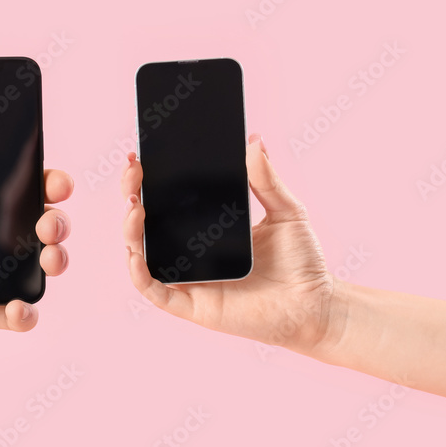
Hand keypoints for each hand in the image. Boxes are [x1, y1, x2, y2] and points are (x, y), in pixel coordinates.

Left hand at [0, 78, 72, 351]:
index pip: (19, 188)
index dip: (47, 183)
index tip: (57, 180)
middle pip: (39, 226)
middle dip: (59, 222)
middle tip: (49, 223)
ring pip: (36, 268)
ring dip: (56, 262)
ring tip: (49, 260)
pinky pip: (13, 315)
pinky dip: (26, 315)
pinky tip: (19, 309)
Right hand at [122, 135, 333, 353]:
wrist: (316, 304)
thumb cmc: (301, 263)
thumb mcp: (285, 212)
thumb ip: (267, 179)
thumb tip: (255, 141)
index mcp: (206, 229)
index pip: (167, 202)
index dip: (147, 180)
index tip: (140, 155)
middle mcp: (190, 253)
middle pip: (145, 223)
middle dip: (131, 193)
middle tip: (133, 170)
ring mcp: (188, 279)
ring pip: (140, 254)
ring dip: (129, 229)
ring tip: (134, 203)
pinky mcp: (192, 305)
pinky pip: (153, 290)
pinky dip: (138, 272)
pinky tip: (135, 252)